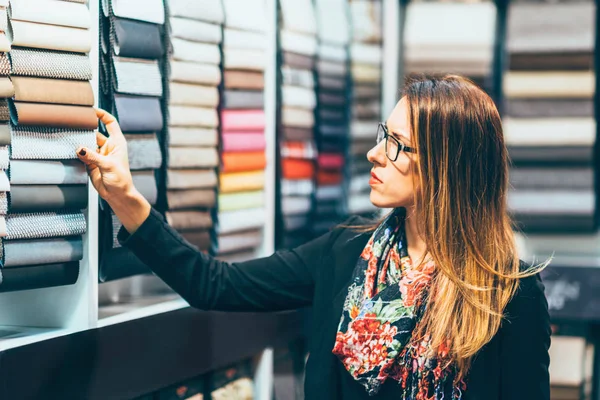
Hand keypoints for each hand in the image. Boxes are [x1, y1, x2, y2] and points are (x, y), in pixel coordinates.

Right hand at [77, 108, 150, 233]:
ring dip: (78, 141)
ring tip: (68, 136)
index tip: (91, 110)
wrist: (118, 195)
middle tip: (73, 124)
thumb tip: (79, 148)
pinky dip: (75, 152)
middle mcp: (107, 146)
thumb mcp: (108, 166)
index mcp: (117, 142)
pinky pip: (81, 154)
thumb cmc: (121, 180)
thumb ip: (93, 156)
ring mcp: (98, 154)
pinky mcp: (90, 163)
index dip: (102, 115)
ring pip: (85, 143)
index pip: (110, 123)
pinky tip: (68, 149)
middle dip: (85, 128)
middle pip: (94, 132)